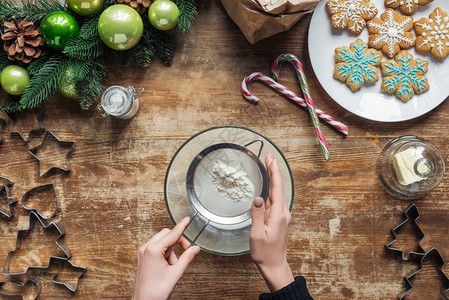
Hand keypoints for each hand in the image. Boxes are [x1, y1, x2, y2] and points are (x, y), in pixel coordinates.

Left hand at [132, 218, 200, 299]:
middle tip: (186, 251)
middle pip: (166, 235)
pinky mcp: (142, 257)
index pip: (172, 234)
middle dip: (177, 242)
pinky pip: (157, 248)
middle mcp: (146, 249)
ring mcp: (143, 253)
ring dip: (171, 251)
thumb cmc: (155, 291)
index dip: (182, 226)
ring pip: (162, 242)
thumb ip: (187, 258)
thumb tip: (195, 248)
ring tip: (171, 267)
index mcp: (153, 250)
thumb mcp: (176, 273)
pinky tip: (166, 267)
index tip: (187, 220)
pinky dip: (164, 254)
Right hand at [250, 153, 293, 291]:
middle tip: (268, 156)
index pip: (277, 188)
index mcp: (278, 214)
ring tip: (268, 165)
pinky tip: (268, 185)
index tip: (270, 159)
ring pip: (278, 192)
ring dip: (273, 178)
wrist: (274, 265)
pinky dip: (272, 188)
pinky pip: (276, 199)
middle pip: (279, 187)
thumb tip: (258, 198)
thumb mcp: (256, 234)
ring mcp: (283, 215)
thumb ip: (257, 215)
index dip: (274, 171)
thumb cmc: (264, 253)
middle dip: (274, 170)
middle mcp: (283, 212)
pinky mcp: (280, 218)